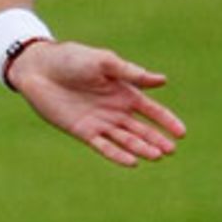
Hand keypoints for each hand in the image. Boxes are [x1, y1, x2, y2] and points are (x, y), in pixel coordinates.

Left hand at [7, 40, 185, 166]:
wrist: (40, 68)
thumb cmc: (72, 59)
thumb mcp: (104, 62)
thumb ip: (131, 73)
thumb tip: (163, 80)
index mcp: (124, 92)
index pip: (151, 110)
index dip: (167, 121)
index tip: (182, 133)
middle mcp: (115, 110)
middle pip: (141, 129)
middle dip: (157, 139)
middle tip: (171, 150)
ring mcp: (100, 122)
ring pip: (126, 140)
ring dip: (141, 148)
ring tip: (157, 156)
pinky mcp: (83, 131)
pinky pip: (103, 146)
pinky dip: (117, 154)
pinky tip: (132, 162)